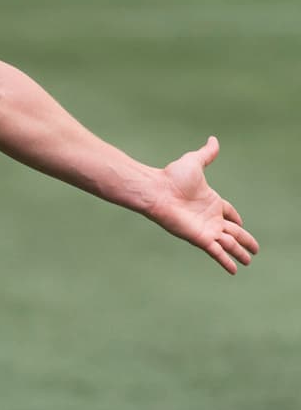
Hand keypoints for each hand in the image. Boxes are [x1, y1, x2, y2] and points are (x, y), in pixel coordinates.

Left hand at [148, 136, 258, 274]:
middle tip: (255, 249)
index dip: (236, 218)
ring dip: (239, 252)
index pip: (229, 212)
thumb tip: (214, 139)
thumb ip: (207, 154)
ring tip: (249, 261)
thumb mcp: (194, 162)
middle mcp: (209, 217)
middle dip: (245, 240)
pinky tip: (234, 270)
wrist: (156, 190)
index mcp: (211, 201)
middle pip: (234, 231)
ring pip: (229, 244)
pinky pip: (217, 252)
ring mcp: (206, 229)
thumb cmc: (171, 177)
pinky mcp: (200, 238)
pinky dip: (226, 261)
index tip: (242, 224)